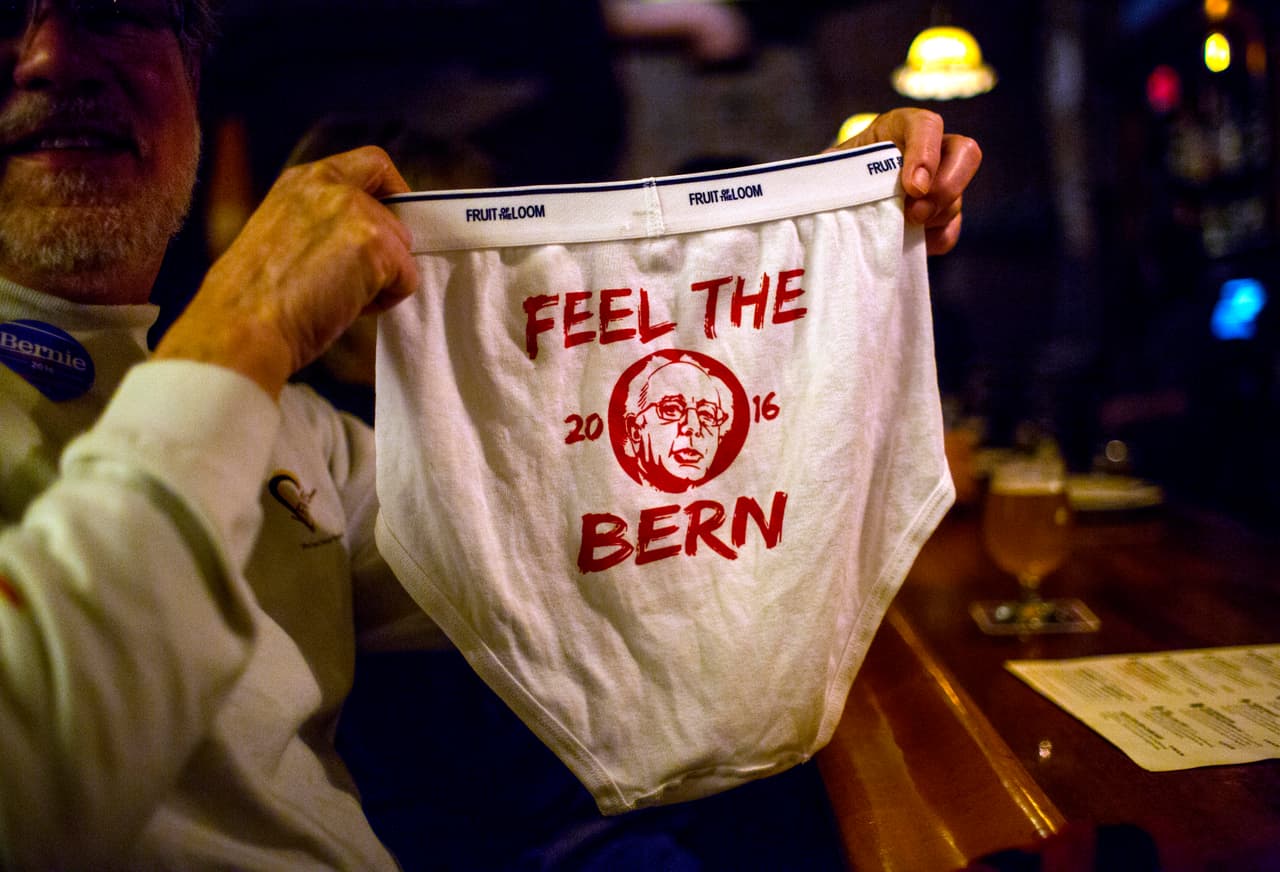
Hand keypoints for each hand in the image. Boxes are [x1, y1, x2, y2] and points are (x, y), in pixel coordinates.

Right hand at [157, 147, 419, 396]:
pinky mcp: (374, 244)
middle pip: (397, 214)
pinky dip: (385, 300)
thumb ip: (322, 224)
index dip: (393, 195)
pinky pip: (407, 278)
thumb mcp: (282, 236)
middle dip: (385, 252)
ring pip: (403, 249)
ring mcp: (354, 210)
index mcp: (303, 181)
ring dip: (382, 279)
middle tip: (348, 282)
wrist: (240, 327)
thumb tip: (362, 241)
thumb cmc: (256, 299)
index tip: (389, 227)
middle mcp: (329, 184)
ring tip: (336, 296)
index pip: (372, 164)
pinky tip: (345, 307)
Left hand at [827, 108, 981, 254]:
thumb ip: (836, 168)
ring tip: (896, 227)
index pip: (927, 126)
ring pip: (955, 199)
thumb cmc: (837, 176)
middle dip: (945, 187)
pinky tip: (905, 242)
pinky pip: (950, 231)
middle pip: (965, 154)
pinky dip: (931, 241)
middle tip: (915, 213)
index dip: (926, 153)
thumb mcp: (833, 166)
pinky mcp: (943, 216)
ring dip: (929, 219)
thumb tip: (828, 174)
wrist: (840, 201)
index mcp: (901, 127)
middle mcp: (932, 149)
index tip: (913, 187)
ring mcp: (942, 183)